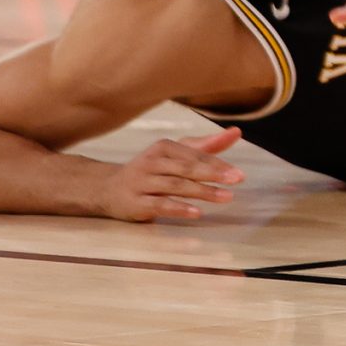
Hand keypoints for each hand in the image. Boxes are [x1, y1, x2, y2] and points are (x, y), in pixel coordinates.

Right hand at [95, 128, 243, 222]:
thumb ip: (205, 146)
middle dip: (213, 173)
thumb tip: (236, 132)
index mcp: (163, 147)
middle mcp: (152, 162)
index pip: (195, 155)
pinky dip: (179, 208)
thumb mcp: (174, 155)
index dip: (217, 163)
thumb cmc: (150, 171)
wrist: (106, 190)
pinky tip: (197, 212)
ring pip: (176, 185)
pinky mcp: (135, 203)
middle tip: (238, 179)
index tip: (238, 173)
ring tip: (226, 197)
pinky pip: (160, 204)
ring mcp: (142, 183)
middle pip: (187, 168)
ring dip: (203, 191)